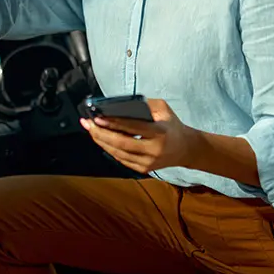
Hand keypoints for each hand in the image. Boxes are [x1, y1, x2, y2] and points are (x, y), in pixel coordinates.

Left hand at [81, 99, 196, 174]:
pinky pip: (121, 159)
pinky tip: (101, 140)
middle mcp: (154, 150)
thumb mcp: (163, 109)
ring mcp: (148, 162)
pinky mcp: (143, 169)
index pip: (133, 128)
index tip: (98, 117)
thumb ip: (144, 105)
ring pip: (118, 153)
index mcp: (160, 133)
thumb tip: (120, 105)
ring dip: (101, 142)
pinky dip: (109, 149)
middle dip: (101, 133)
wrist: (186, 149)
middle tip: (88, 124)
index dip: (113, 123)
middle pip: (121, 143)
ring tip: (90, 130)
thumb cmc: (172, 126)